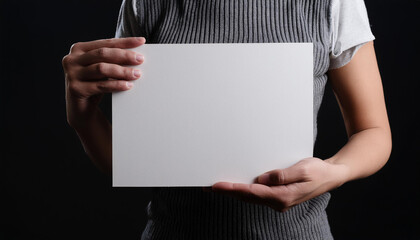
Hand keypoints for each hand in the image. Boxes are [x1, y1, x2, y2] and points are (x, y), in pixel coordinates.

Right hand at [62, 37, 145, 128]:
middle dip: (124, 56)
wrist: (81, 110)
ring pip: (101, 69)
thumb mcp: (102, 69)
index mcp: (78, 49)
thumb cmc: (94, 85)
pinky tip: (128, 85)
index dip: (124, 42)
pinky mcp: (75, 89)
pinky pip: (100, 85)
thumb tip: (136, 54)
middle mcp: (71, 59)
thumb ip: (112, 60)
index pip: (106, 43)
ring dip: (122, 71)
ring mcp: (71, 74)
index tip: (141, 41)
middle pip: (103, 54)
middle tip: (140, 59)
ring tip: (137, 74)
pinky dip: (116, 85)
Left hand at [210, 157, 348, 211]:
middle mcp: (278, 201)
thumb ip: (283, 175)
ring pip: (250, 197)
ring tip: (218, 185)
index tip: (218, 185)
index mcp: (283, 196)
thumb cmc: (318, 171)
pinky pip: (257, 195)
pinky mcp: (277, 196)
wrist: (331, 176)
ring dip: (234, 192)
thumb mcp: (304, 169)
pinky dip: (244, 191)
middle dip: (228, 192)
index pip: (252, 193)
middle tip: (209, 185)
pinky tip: (236, 186)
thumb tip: (262, 178)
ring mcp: (277, 200)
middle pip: (247, 197)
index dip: (233, 189)